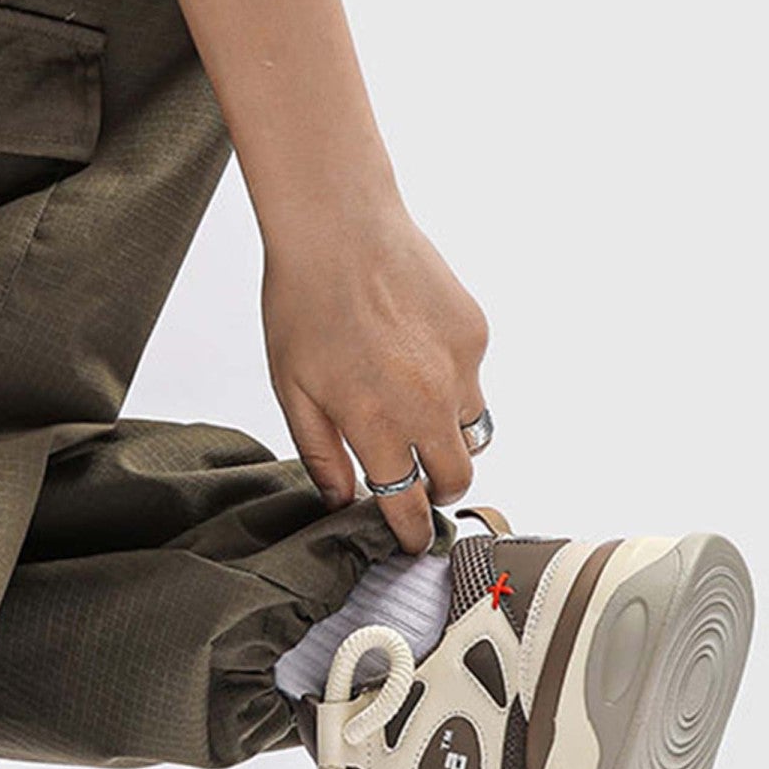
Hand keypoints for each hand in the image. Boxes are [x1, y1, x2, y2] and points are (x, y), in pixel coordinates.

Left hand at [263, 203, 489, 551]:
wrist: (338, 226)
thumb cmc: (305, 305)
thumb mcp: (293, 393)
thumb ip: (322, 456)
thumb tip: (343, 500)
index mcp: (377, 425)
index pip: (406, 505)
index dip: (409, 532)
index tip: (410, 542)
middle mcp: (427, 403)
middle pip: (456, 478)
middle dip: (436, 489)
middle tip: (414, 481)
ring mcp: (459, 367)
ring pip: (473, 431)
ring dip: (448, 437)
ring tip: (413, 410)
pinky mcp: (475, 333)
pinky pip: (473, 378)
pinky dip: (451, 380)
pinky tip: (414, 350)